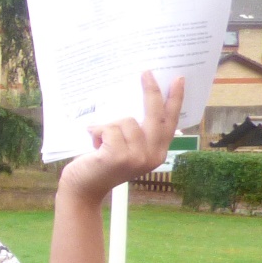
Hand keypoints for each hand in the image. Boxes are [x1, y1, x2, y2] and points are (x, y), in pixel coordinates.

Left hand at [57, 71, 185, 204]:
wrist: (82, 189)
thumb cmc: (101, 165)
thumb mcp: (126, 149)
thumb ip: (137, 133)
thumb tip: (137, 102)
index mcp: (156, 153)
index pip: (169, 122)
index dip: (175, 100)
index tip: (179, 79)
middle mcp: (151, 156)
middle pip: (155, 115)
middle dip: (151, 91)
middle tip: (146, 73)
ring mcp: (136, 156)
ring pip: (126, 121)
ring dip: (108, 127)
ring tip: (100, 142)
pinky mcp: (118, 156)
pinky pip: (110, 128)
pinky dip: (97, 132)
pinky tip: (93, 146)